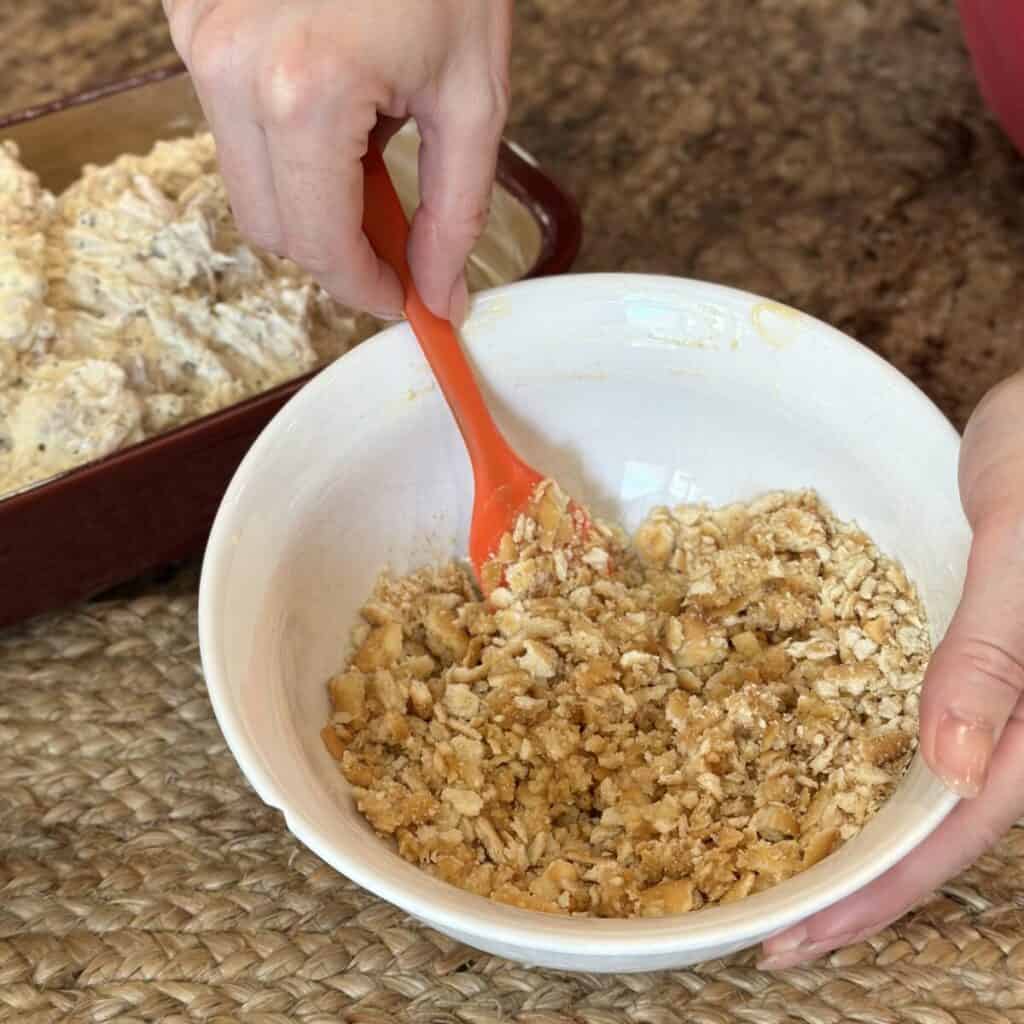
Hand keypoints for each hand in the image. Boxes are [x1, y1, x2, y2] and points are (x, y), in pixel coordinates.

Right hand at [163, 0, 511, 321]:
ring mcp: (199, 39)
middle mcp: (231, 70)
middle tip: (398, 235)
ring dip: (311, 194)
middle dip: (338, 250)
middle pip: (273, 227)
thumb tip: (439, 295)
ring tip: (371, 144)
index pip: (319, 247)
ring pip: (248, 182)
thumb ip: (455, 214)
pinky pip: (231, 125)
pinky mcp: (189, 18)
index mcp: (304, 95)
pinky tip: (334, 103)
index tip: (405, 299)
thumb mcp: (473, 98)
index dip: (366, 289)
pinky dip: (284, 145)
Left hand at [761, 369, 1023, 969]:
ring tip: (795, 879)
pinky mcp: (975, 658)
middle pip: (945, 827)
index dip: (882, 890)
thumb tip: (951, 770)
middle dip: (864, 888)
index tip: (802, 935)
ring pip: (935, 790)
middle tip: (778, 935)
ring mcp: (1006, 691)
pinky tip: (830, 784)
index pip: (962, 826)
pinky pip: (925, 733)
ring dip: (866, 840)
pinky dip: (874, 772)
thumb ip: (995, 653)